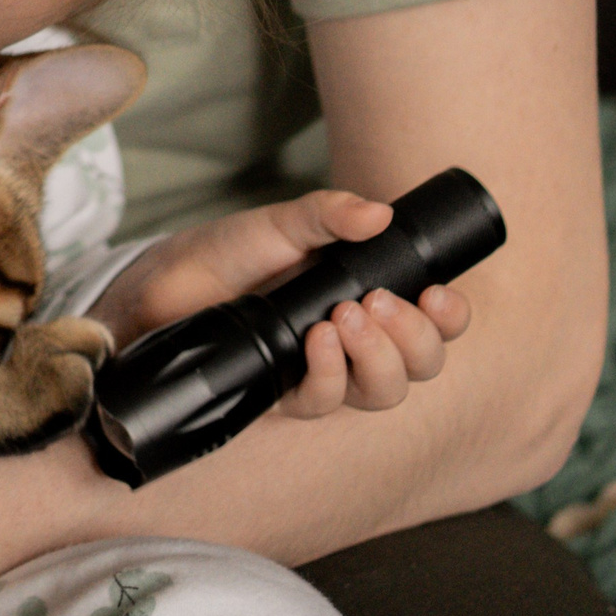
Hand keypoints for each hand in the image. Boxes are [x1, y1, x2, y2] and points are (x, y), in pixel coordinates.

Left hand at [91, 190, 473, 418]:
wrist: (166, 284)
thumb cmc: (230, 254)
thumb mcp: (282, 224)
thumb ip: (329, 214)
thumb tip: (379, 213)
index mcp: (368, 301)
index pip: (432, 324)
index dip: (449, 319)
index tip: (436, 295)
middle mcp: (354, 344)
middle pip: (417, 366)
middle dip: (413, 338)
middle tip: (376, 304)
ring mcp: (319, 371)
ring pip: (380, 392)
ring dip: (375, 358)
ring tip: (343, 318)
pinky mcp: (281, 392)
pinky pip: (322, 402)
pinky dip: (327, 373)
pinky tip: (315, 341)